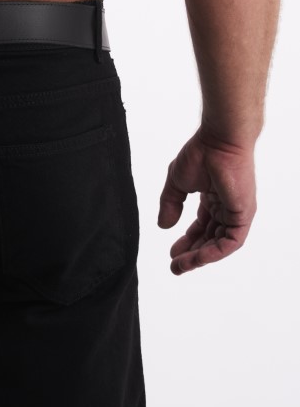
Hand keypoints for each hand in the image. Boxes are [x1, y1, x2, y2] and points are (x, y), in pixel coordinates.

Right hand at [157, 126, 256, 274]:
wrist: (218, 141)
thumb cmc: (201, 153)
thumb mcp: (177, 182)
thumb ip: (170, 204)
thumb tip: (163, 226)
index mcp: (213, 198)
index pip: (202, 226)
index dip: (187, 241)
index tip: (171, 253)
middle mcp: (226, 207)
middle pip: (210, 238)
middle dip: (192, 253)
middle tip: (175, 265)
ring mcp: (236, 213)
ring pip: (219, 244)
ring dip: (200, 257)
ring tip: (181, 265)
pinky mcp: (243, 216)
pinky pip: (229, 242)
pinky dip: (213, 253)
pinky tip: (196, 258)